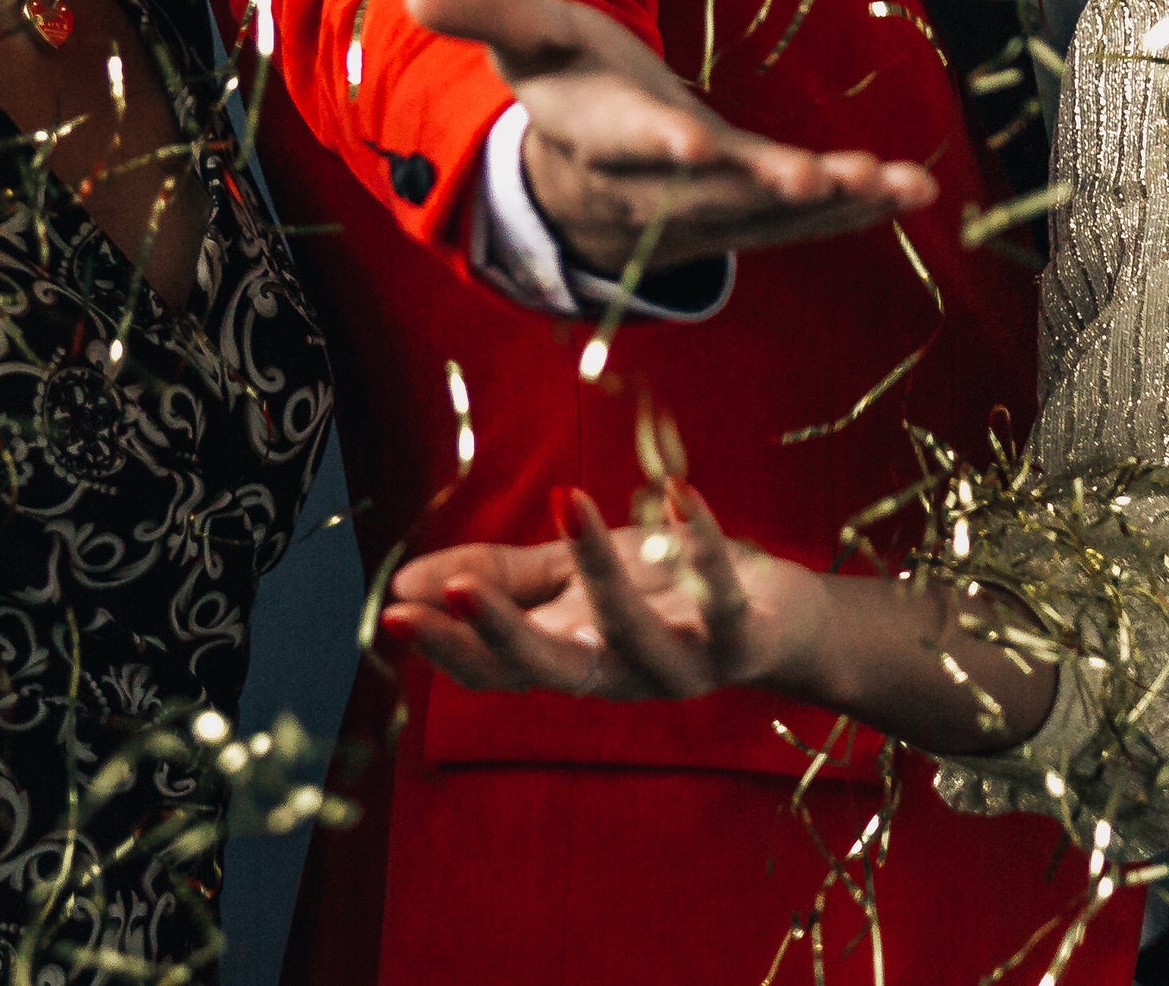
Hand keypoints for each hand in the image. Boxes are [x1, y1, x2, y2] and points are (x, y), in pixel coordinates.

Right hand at [381, 486, 817, 700]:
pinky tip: (678, 493)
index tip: (393, 611)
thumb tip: (404, 581)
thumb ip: (497, 579)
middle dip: (498, 634)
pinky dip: (702, 545)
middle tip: (449, 592)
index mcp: (569, 657)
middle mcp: (619, 674)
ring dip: (600, 569)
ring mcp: (682, 663)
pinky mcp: (742, 640)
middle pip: (550, 669)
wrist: (775, 619)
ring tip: (571, 498)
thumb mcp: (569, 580)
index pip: (496, 669)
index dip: (447, 647)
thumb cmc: (661, 593)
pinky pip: (723, 601)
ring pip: (634, 634)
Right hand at [405, 0, 934, 274]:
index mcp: (593, 133)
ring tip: (891, 183)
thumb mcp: (523, 36)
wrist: (579, 171)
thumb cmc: (562, 80)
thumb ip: (486, 7)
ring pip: (765, 214)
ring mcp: (706, 208)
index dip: (653, 142)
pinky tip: (912, 189)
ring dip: (830, 201)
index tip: (687, 140)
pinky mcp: (748, 211)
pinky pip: (802, 220)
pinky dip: (857, 207)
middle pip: (707, 192)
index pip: (621, 141)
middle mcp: (651, 186)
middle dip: (761, 187)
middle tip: (814, 177)